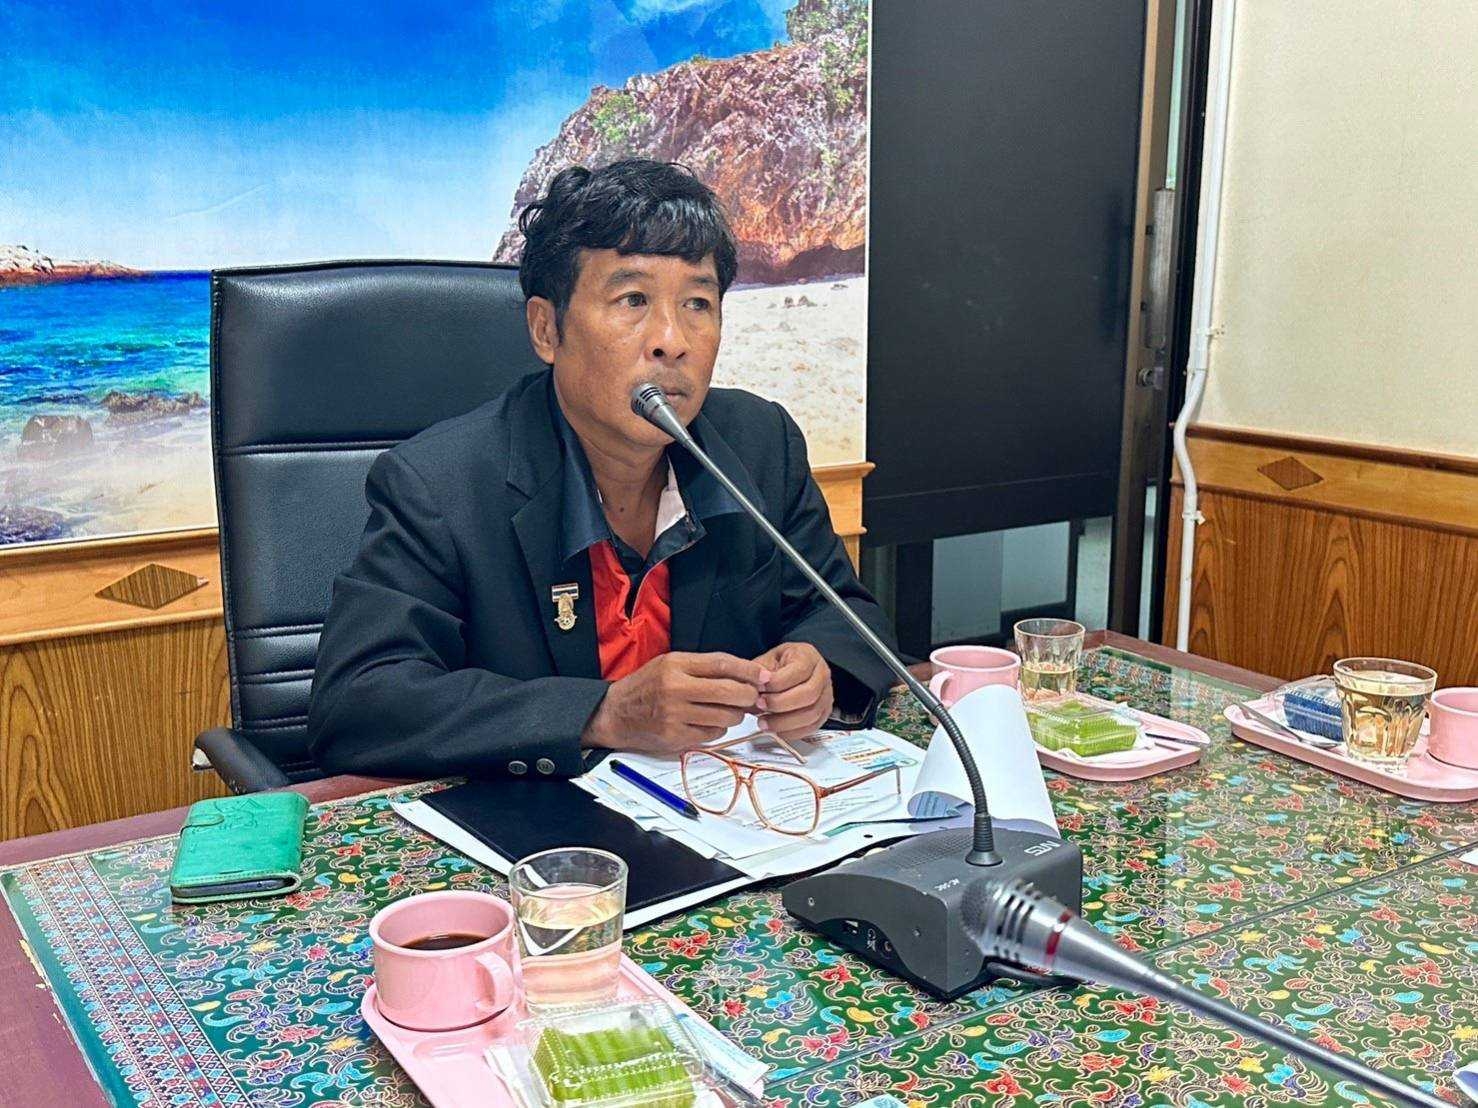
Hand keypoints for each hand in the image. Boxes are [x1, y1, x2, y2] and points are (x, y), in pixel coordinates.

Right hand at [582, 652, 767, 754]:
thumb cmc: (647, 686)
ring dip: (734, 715)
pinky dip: (717, 729)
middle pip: (730, 692)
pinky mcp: (675, 737)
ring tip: (727, 710)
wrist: (614, 714)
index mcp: (676, 664)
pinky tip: (707, 723)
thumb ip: (703, 667)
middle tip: (753, 698)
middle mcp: (675, 688)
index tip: (764, 676)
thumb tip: (746, 675)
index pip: (723, 664)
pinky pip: (712, 735)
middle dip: (749, 696)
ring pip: (726, 716)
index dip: (749, 670)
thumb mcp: (670, 664)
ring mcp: (675, 715)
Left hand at [752, 642, 832, 742]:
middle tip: (760, 706)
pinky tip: (776, 730)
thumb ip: (760, 674)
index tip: (759, 689)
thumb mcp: (767, 660)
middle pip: (808, 694)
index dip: (777, 683)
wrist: (789, 670)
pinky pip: (812, 727)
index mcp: (808, 656)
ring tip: (764, 722)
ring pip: (811, 713)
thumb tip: (751, 690)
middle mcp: (822, 675)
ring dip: (784, 722)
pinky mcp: (823, 712)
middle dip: (780, 703)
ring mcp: (826, 695)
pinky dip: (792, 732)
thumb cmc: (779, 664)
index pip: (799, 671)